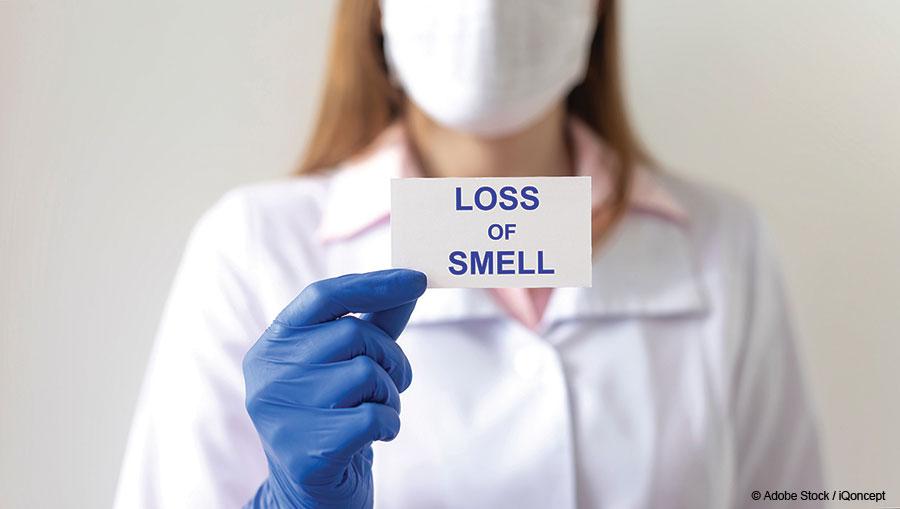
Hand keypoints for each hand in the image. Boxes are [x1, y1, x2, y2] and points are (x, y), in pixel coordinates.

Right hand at [242, 269, 426, 508]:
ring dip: (390, 394)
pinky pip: (374, 416)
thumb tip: (412, 279)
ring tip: (375, 411)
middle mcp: (268, 375)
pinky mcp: (305, 452)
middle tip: (394, 381)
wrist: (310, 495)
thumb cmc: (333, 418)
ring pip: (366, 374)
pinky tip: (375, 437)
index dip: (373, 283)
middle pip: (353, 334)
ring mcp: (281, 414)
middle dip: (390, 357)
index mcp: (272, 345)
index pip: (323, 296)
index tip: (418, 279)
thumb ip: (374, 322)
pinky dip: (389, 423)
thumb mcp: (347, 364)